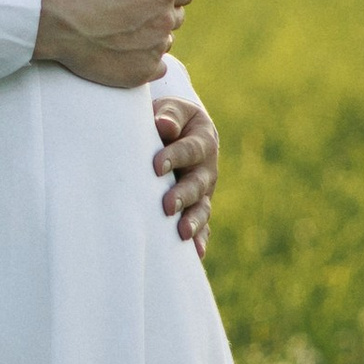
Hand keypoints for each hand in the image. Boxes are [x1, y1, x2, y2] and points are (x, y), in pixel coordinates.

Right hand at [32, 0, 192, 87]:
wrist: (55, 19)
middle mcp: (165, 22)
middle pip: (176, 17)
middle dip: (161, 11)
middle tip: (131, 8)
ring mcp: (152, 50)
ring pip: (165, 42)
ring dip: (153, 35)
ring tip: (124, 29)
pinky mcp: (138, 73)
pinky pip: (156, 68)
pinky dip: (145, 60)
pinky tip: (125, 51)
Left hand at [150, 90, 218, 249]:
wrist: (176, 130)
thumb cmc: (168, 118)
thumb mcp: (171, 110)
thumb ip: (168, 115)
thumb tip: (163, 125)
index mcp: (202, 140)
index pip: (190, 149)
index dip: (174, 157)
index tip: (156, 166)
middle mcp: (206, 168)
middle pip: (197, 184)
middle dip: (182, 195)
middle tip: (167, 205)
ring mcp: (204, 191)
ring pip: (201, 208)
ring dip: (193, 221)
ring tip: (182, 232)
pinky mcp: (197, 207)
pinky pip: (202, 226)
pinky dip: (200, 239)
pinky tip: (195, 253)